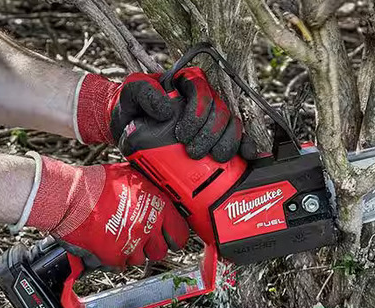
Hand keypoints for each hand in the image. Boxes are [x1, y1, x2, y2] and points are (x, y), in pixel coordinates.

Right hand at [22, 153, 188, 269]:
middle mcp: (149, 227)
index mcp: (158, 206)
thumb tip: (158, 194)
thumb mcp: (132, 177)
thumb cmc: (98, 185)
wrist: (71, 197)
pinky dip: (114, 258)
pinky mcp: (115, 256)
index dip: (174, 236)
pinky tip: (107, 243)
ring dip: (132, 252)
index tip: (169, 237)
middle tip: (141, 239)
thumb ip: (150, 190)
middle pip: (161, 251)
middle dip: (152, 246)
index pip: (180, 233)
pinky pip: (121, 265)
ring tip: (119, 237)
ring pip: (140, 259)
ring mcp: (133, 243)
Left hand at [73, 70, 256, 161]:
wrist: (128, 128)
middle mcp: (203, 99)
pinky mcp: (217, 136)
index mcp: (186, 83)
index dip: (198, 112)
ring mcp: (213, 118)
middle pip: (220, 111)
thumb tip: (166, 108)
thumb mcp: (129, 94)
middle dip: (210, 134)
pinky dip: (245, 146)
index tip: (181, 135)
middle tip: (193, 153)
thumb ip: (143, 91)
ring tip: (213, 159)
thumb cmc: (130, 107)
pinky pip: (238, 138)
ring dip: (226, 142)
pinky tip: (246, 156)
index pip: (201, 91)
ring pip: (231, 125)